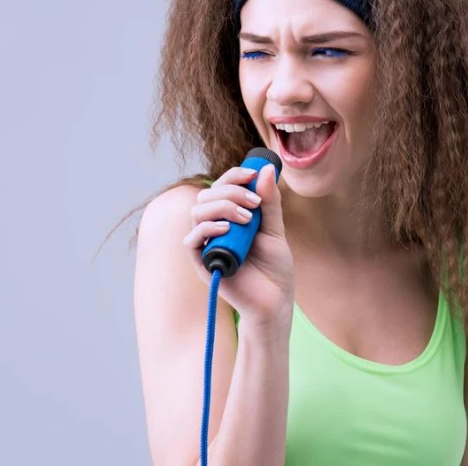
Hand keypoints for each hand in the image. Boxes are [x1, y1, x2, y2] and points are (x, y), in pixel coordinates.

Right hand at [182, 164, 292, 325]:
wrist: (275, 299)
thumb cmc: (274, 267)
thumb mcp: (275, 229)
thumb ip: (269, 201)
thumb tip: (266, 169)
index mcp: (230, 217)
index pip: (220, 187)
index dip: (233, 176)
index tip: (252, 175)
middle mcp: (215, 228)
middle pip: (206, 196)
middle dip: (231, 192)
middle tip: (255, 204)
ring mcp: (207, 245)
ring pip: (197, 212)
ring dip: (222, 207)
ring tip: (247, 219)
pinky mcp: (202, 264)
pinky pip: (191, 240)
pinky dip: (207, 229)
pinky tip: (227, 229)